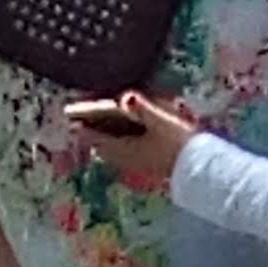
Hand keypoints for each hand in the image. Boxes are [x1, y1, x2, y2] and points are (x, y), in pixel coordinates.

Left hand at [68, 90, 195, 189]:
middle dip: (92, 137)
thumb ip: (142, 108)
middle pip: (103, 147)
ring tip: (95, 136)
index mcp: (127, 148)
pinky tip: (120, 145)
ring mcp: (137, 164)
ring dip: (103, 143)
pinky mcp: (147, 166)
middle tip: (78, 128)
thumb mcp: (161, 121)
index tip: (71, 123)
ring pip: (113, 153)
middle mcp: (128, 159)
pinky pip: (125, 156)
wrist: (196, 166)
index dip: (86, 130)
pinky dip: (117, 147)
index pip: (99, 138)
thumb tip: (125, 98)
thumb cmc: (178, 142)